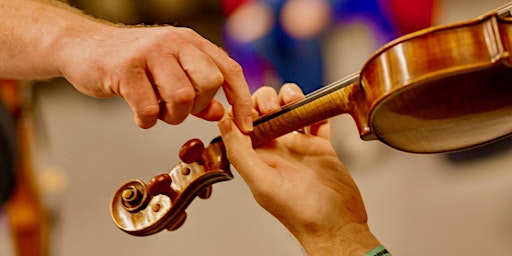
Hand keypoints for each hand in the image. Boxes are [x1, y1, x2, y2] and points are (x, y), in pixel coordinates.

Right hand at [57, 24, 252, 130]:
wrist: (83, 47)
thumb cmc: (133, 64)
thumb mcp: (170, 73)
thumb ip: (198, 93)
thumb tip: (222, 113)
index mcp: (191, 42)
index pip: (229, 70)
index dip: (241, 100)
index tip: (245, 127)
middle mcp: (174, 42)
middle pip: (209, 83)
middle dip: (197, 106)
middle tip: (176, 109)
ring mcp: (150, 53)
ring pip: (182, 96)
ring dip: (171, 115)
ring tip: (156, 110)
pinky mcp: (125, 68)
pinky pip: (149, 108)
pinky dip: (146, 120)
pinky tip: (138, 114)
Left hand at [218, 83, 379, 255]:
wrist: (336, 224)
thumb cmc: (299, 212)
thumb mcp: (262, 182)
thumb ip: (240, 152)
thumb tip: (225, 122)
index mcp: (256, 157)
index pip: (240, 123)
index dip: (242, 108)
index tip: (250, 107)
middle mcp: (275, 149)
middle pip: (264, 110)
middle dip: (267, 100)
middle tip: (274, 108)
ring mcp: (298, 146)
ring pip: (290, 109)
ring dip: (291, 98)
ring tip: (295, 101)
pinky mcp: (321, 146)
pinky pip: (318, 119)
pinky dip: (318, 108)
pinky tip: (317, 108)